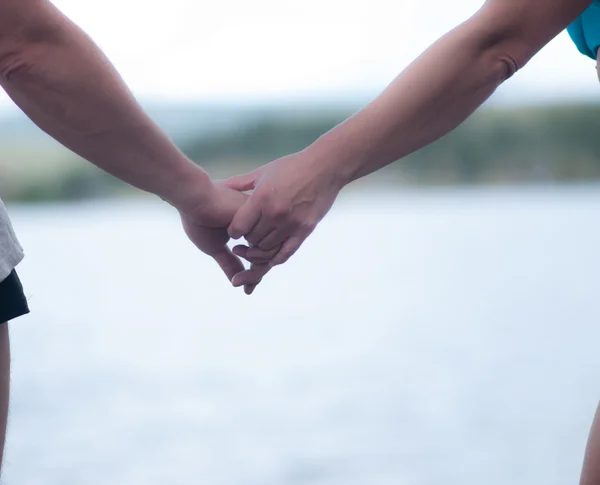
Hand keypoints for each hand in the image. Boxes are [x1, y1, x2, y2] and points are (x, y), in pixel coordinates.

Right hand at [179, 182, 266, 292]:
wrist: (195, 200)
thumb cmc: (199, 220)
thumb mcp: (215, 247)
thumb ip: (229, 263)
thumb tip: (236, 283)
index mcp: (247, 230)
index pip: (257, 256)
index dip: (253, 273)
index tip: (247, 289)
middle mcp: (257, 226)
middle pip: (266, 257)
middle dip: (256, 275)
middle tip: (247, 288)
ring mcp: (260, 222)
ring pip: (268, 253)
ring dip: (255, 270)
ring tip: (240, 277)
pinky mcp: (260, 218)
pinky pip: (267, 245)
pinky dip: (255, 256)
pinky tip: (238, 252)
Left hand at [223, 150, 342, 287]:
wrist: (325, 167)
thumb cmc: (292, 166)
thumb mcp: (264, 172)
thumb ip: (241, 183)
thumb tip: (220, 186)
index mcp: (262, 198)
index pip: (237, 228)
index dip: (234, 231)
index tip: (237, 228)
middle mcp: (275, 213)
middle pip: (251, 240)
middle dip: (248, 239)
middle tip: (249, 233)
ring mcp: (291, 223)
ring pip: (267, 249)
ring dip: (261, 248)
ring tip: (261, 239)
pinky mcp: (305, 230)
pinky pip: (285, 253)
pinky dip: (275, 257)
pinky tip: (271, 255)